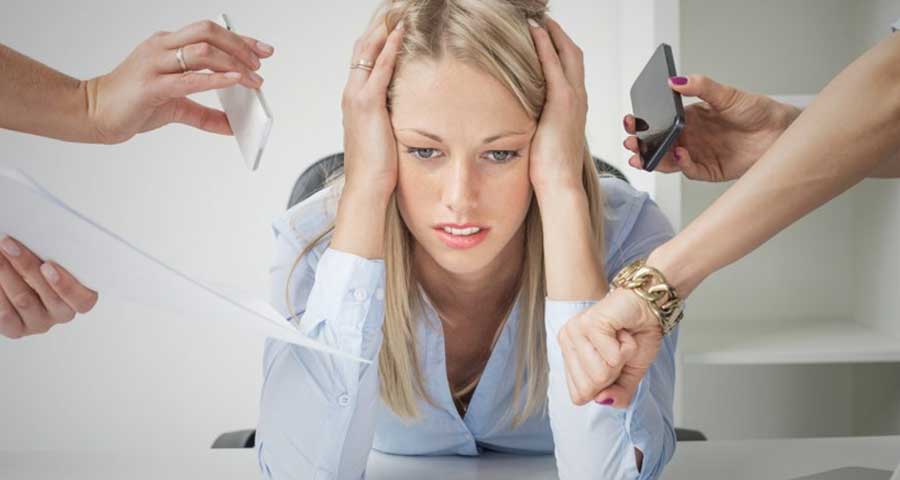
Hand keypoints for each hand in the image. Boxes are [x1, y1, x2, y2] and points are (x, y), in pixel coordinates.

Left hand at [0, 236, 97, 338]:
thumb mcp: (54, 258)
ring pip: (24, 300)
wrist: (21, 279)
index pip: (83, 300)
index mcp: (80, 298)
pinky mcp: (17, 330)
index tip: (48, 265)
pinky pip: (5, 315)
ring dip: (6, 273)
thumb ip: (56, 254)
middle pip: (48, 296)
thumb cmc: (42, 265)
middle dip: (26, 266)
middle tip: (9, 245)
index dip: (67, 285)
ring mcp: (39, 323)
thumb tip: (44, 240)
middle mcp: (62, 313)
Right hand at [86, 20, 274, 143]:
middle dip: (240, 46)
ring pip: (202, 50)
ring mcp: (155, 64)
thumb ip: (205, 115)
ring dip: (233, 63)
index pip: (210, 32)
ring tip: (252, 79)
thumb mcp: (176, 107)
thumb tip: (232, 127)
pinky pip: (188, 78)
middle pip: (208, 32)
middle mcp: (161, 48)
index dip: (241, 39)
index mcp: (167, 45)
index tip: (264, 50)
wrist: (93, 113)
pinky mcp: (151, 86)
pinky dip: (215, 79)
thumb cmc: (131, 103)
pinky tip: (234, 81)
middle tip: (259, 65)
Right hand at [340, 15, 404, 198]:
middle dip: (379, 24)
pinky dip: (390, 48)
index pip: (363, 58)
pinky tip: (400, 33)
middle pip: (362, 47)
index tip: (391, 21)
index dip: (376, 37)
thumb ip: (388, 116)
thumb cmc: (376, 167)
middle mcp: (351, 93)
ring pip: (368, 51)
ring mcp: (356, 97)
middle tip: (394, 7)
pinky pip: (380, 68)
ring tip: (398, 11)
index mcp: (355, 100)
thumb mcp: (382, 134)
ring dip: (384, 28)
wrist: (367, 186)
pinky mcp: (367, 104)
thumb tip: (403, 110)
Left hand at [527, 18, 587, 196]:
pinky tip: (534, 32)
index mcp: (575, 108)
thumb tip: (522, 119)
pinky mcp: (563, 102)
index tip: (546, 36)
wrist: (559, 183)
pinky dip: (545, 45)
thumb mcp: (543, 139)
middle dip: (559, 35)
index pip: (571, 69)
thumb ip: (538, 123)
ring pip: (567, 54)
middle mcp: (578, 99)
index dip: (560, 49)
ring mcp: (573, 99)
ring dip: (553, 34)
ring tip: (538, 20)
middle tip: (543, 20)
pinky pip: (554, 65)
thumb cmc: (549, 169)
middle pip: (573, 55)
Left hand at [558, 287, 662, 407]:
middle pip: (588, 388)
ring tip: (620, 339)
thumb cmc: (637, 337)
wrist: (650, 308)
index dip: (603, 387)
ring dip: (621, 359)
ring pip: (600, 375)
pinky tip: (623, 331)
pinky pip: (612, 357)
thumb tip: (601, 400)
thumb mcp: (629, 376)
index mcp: (569, 355)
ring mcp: (575, 331)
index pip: (578, 396)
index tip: (612, 364)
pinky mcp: (589, 324)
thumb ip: (617, 394)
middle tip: (618, 350)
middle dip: (613, 374)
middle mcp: (566, 342)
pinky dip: (627, 348)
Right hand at [624, 75, 800, 181]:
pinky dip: (682, 165)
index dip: (643, 124)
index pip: (659, 123)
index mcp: (689, 119)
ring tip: (644, 157)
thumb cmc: (756, 110)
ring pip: (669, 161)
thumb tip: (675, 80)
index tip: (631, 121)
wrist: (781, 131)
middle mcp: (691, 138)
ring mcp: (699, 155)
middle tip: (632, 144)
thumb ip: (700, 86)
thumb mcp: (727, 94)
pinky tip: (680, 156)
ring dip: (655, 160)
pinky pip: (691, 171)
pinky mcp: (711, 171)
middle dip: (642, 146)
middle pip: (659, 145)